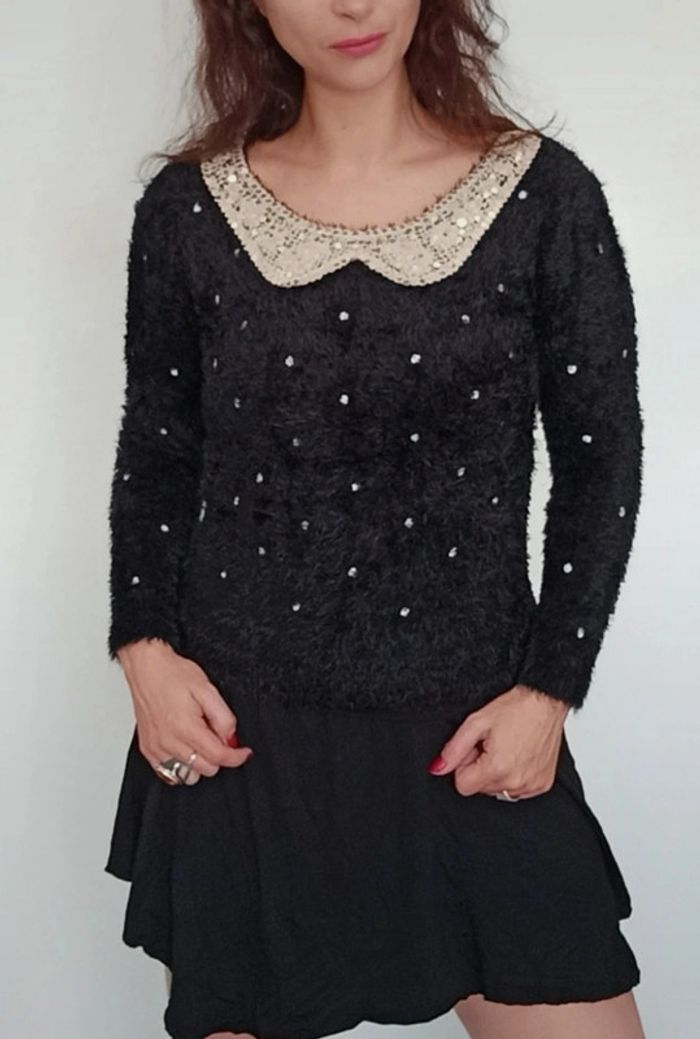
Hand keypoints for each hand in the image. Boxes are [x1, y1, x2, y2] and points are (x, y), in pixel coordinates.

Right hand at [117, 638, 253, 779]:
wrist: (146, 668)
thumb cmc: (173, 674)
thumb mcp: (207, 689)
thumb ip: (223, 717)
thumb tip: (231, 739)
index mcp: (186, 728)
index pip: (218, 757)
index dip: (236, 757)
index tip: (243, 753)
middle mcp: (169, 742)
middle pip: (206, 769)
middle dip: (218, 756)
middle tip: (216, 735)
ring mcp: (156, 748)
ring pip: (188, 775)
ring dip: (199, 763)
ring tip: (199, 741)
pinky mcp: (147, 750)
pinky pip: (168, 773)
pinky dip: (181, 765)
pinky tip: (184, 748)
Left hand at [427, 684, 569, 798]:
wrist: (546, 701)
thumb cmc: (516, 708)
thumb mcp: (476, 723)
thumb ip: (453, 749)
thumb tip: (437, 768)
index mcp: (497, 769)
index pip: (463, 786)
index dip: (464, 765)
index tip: (475, 749)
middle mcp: (516, 782)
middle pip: (481, 788)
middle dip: (481, 768)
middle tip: (491, 744)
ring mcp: (531, 786)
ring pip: (499, 790)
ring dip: (498, 773)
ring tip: (507, 747)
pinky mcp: (542, 785)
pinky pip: (518, 790)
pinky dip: (515, 776)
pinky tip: (519, 754)